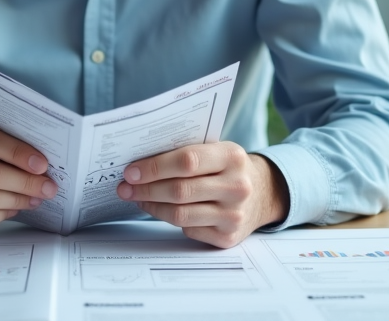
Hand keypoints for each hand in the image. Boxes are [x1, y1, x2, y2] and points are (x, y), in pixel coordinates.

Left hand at [116, 142, 288, 247]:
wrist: (263, 193)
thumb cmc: (228, 167)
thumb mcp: (217, 150)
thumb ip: (187, 152)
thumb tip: (140, 161)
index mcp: (232, 156)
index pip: (187, 161)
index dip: (154, 167)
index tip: (131, 171)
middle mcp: (237, 187)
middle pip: (180, 190)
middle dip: (146, 189)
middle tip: (125, 187)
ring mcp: (234, 215)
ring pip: (180, 214)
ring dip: (151, 206)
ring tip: (136, 198)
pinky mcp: (227, 237)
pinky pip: (188, 230)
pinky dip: (167, 219)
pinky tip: (157, 209)